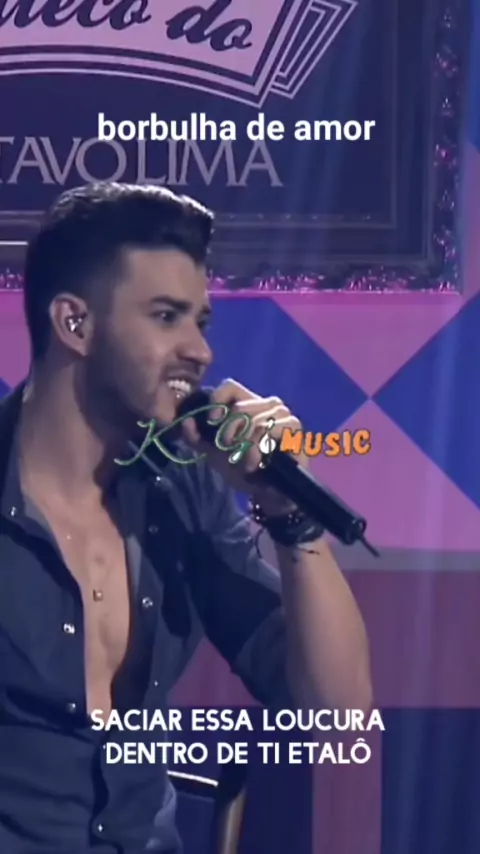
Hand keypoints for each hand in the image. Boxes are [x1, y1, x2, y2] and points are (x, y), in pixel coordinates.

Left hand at [181, 378, 307, 515]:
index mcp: (245, 404)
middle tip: (229, 451)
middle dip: (230, 433)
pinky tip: (260, 460)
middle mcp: (265, 404)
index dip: (218, 400)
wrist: (266, 492)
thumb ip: (195, 439)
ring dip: (247, 445)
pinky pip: (275, 428)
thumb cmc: (241, 469)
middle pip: (241, 406)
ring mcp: (282, 414)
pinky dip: (262, 446)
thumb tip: (185, 421)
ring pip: (257, 420)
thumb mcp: (213, 455)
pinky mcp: (294, 427)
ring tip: (246, 463)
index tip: (211, 421)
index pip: (230, 386)